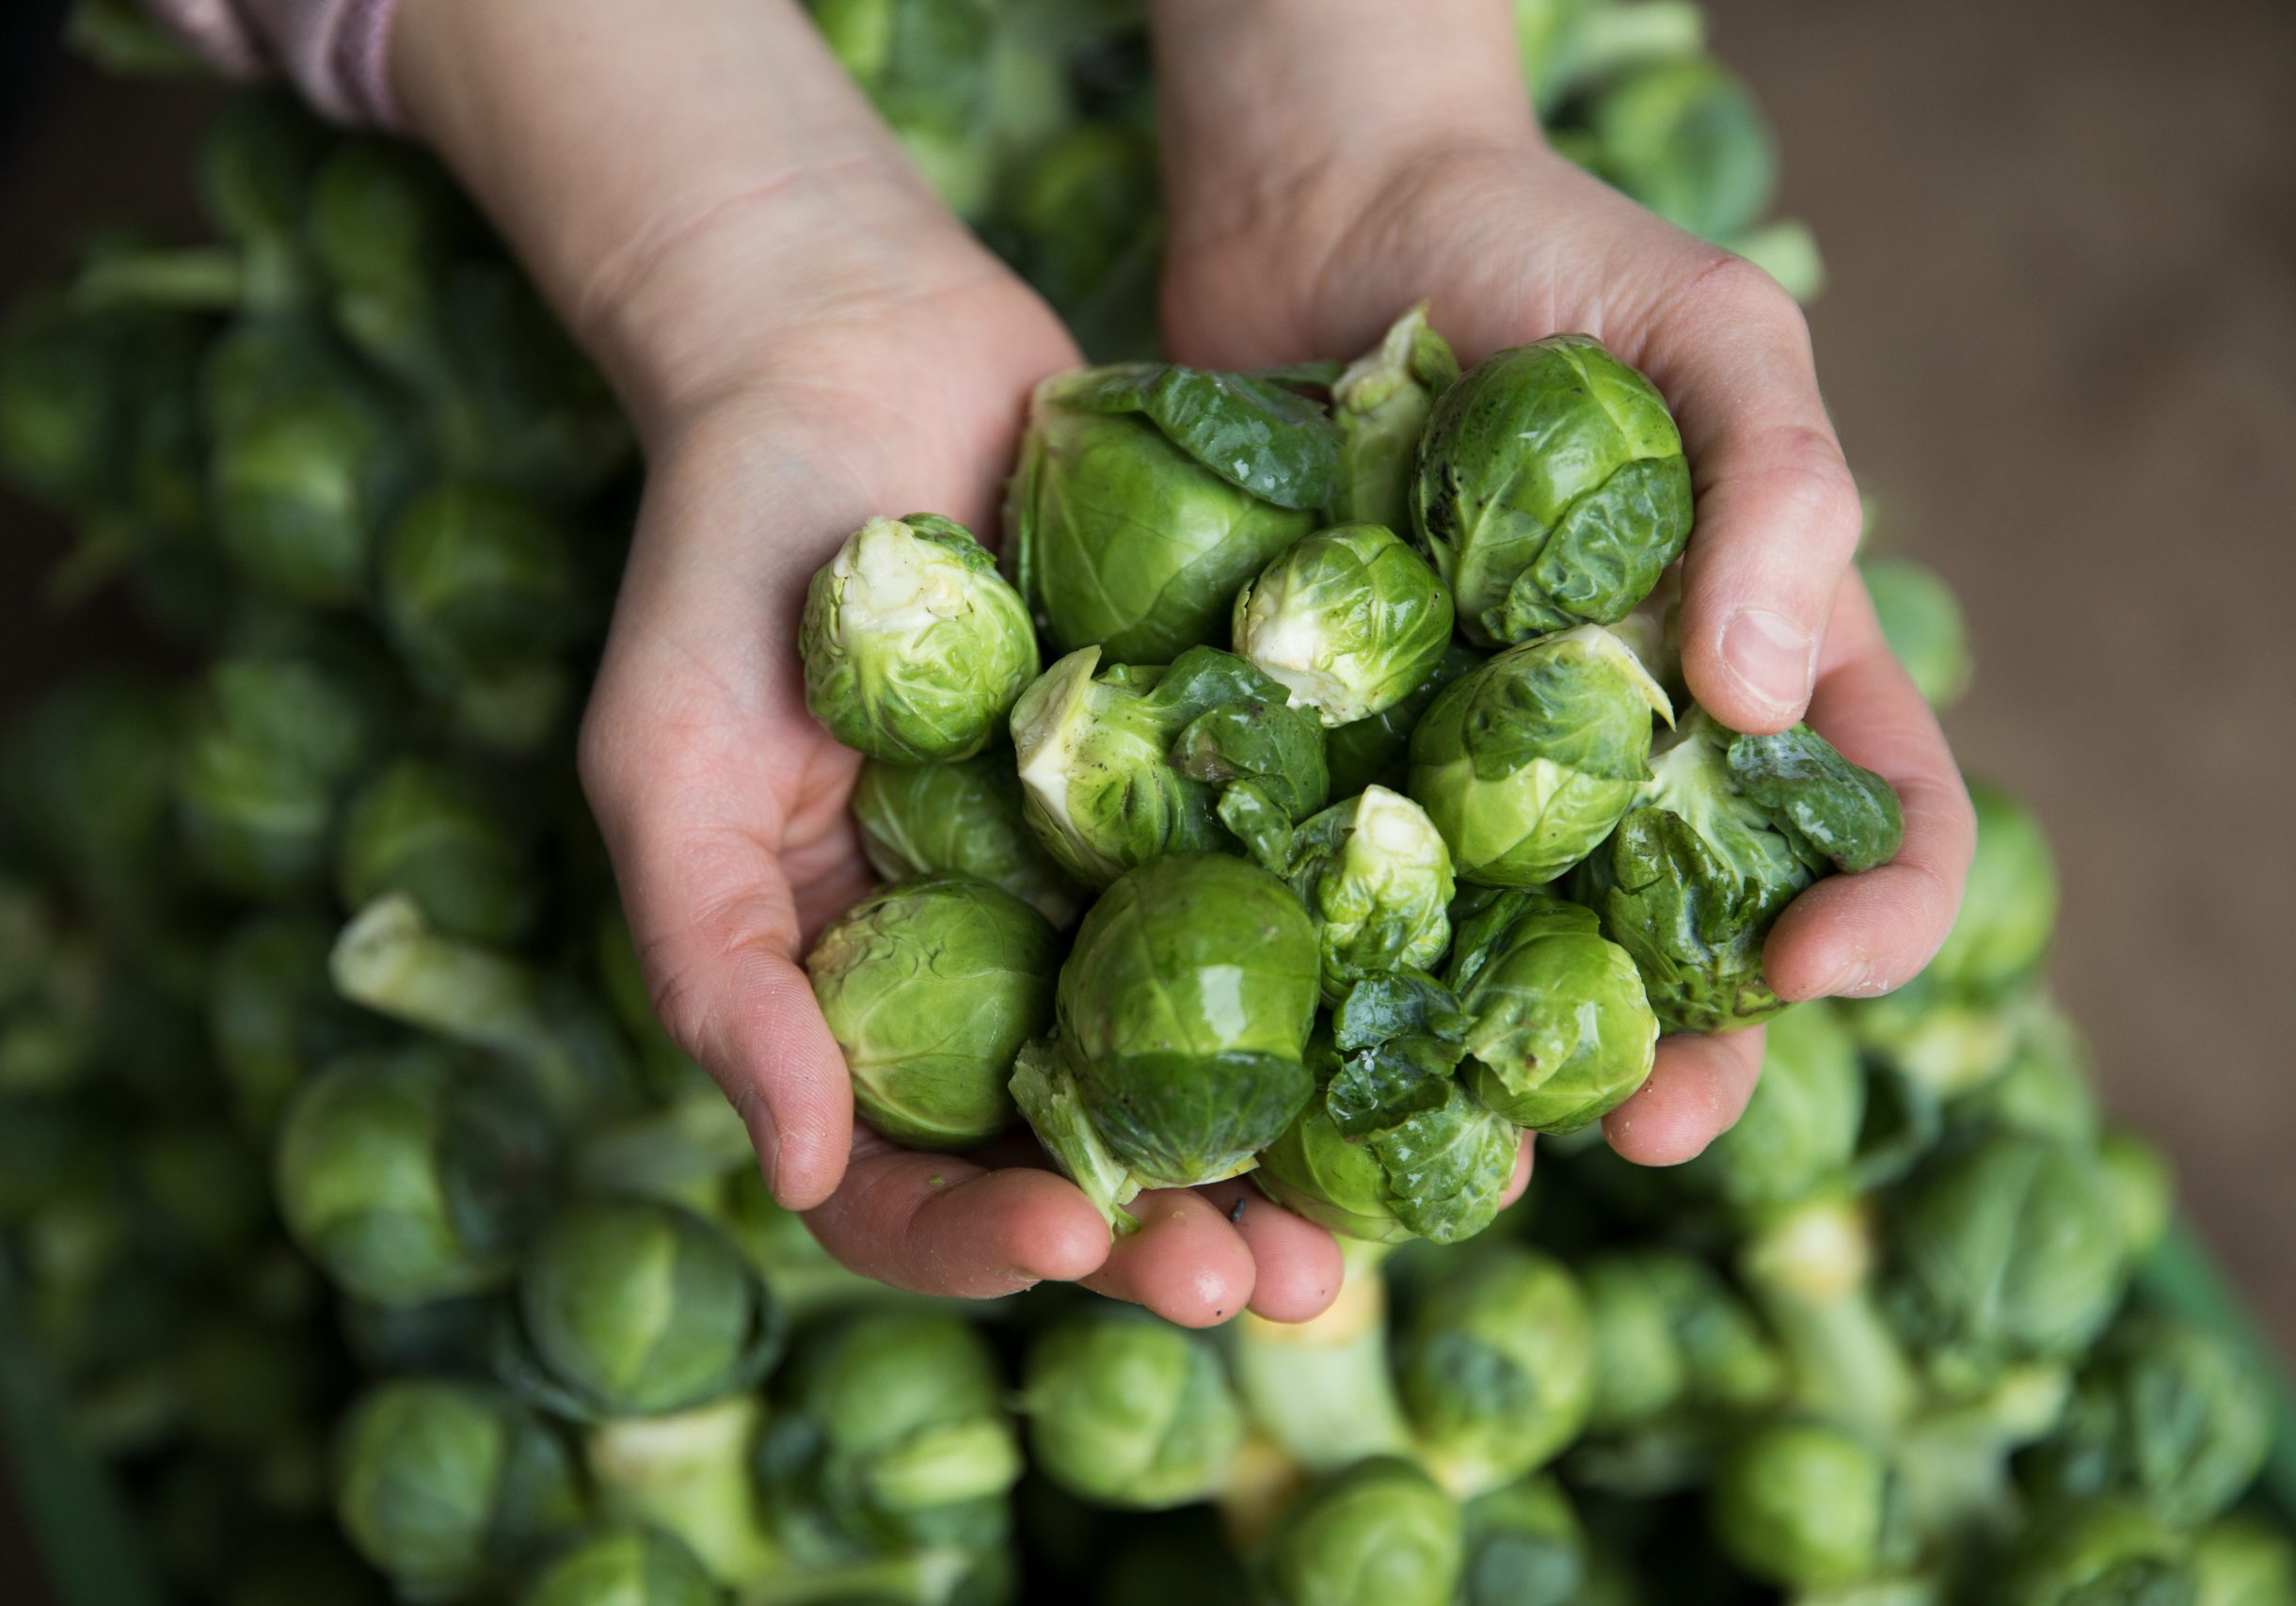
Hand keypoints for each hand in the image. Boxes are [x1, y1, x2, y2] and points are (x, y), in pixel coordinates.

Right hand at [396, 0, 1346, 1324]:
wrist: (857, 343)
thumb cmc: (726, 559)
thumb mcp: (669, 763)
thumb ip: (716, 966)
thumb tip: (803, 1171)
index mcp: (875, 999)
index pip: (916, 1180)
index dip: (986, 1241)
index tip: (1076, 1241)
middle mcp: (1011, 966)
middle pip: (1101, 1156)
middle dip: (1188, 1236)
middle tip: (1282, 1288)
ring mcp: (1125, 877)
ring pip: (1229, 1058)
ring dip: (1314, 1148)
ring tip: (1407, 1199)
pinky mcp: (1225, 776)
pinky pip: (1310, 890)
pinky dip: (1383, 960)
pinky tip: (1462, 1003)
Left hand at [1150, 3, 1973, 1163]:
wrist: (1325, 220)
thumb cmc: (1547, 257)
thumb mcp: (1713, 332)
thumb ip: (1782, 492)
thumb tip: (1769, 701)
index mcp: (1756, 669)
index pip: (1878, 826)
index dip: (1882, 918)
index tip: (1821, 968)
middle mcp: (1623, 750)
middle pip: (1695, 947)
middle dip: (1694, 1056)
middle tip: (1647, 1129)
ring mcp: (1471, 765)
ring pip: (1519, 961)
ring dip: (1516, 1066)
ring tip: (1484, 1137)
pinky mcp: (1332, 758)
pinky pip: (1349, 888)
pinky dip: (1347, 970)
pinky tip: (1320, 1030)